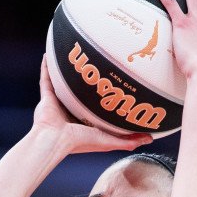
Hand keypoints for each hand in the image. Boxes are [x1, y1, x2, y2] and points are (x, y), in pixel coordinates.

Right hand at [31, 55, 152, 154]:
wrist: (56, 139)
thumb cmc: (81, 142)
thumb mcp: (110, 141)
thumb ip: (129, 140)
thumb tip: (150, 139)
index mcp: (83, 121)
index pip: (94, 107)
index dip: (103, 97)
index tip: (114, 86)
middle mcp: (70, 111)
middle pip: (79, 93)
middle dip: (85, 82)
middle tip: (96, 67)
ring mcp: (57, 103)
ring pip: (63, 83)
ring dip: (66, 72)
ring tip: (73, 57)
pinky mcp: (46, 97)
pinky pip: (46, 78)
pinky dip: (47, 67)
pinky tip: (50, 54)